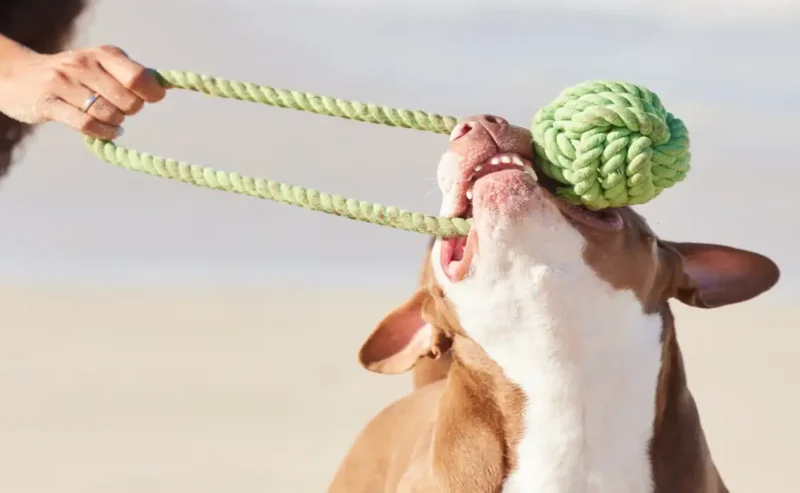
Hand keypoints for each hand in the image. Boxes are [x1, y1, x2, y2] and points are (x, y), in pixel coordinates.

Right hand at [0, 41, 165, 139]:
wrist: (20, 76)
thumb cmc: (74, 76)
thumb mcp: (101, 65)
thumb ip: (129, 75)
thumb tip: (162, 87)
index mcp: (103, 53)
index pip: (139, 77)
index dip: (152, 93)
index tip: (150, 98)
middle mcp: (84, 64)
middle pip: (128, 100)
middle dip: (131, 110)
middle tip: (121, 108)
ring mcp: (64, 83)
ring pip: (109, 114)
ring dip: (116, 123)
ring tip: (111, 119)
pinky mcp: (49, 103)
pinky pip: (88, 125)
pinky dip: (104, 133)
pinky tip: (108, 131)